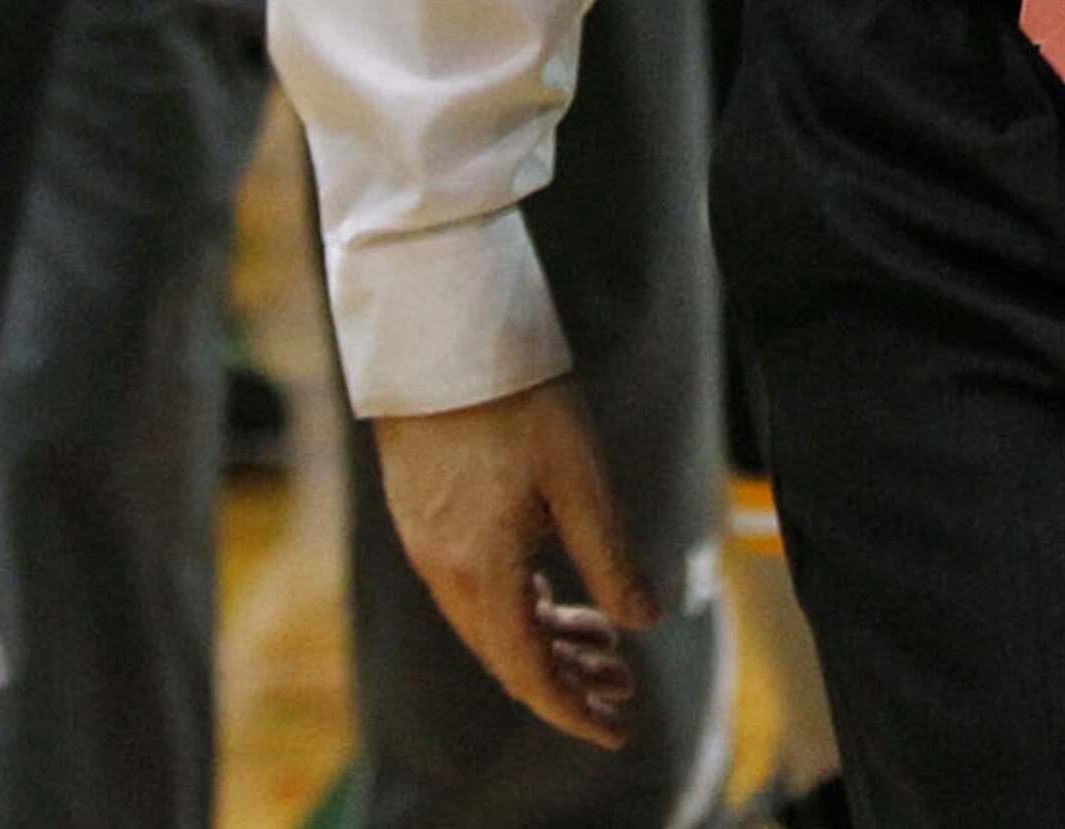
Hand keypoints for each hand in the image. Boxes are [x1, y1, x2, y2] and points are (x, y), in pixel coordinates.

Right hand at [372, 378, 657, 748]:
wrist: (437, 334)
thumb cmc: (515, 397)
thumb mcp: (580, 477)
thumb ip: (611, 557)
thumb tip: (644, 621)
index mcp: (482, 568)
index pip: (528, 672)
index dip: (574, 711)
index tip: (617, 730)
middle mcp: (443, 568)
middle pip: (506, 656)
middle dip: (568, 680)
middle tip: (627, 684)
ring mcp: (425, 542)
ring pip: (486, 623)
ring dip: (544, 640)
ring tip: (603, 635)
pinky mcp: (420, 515)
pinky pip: (467, 588)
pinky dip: (514, 605)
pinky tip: (550, 587)